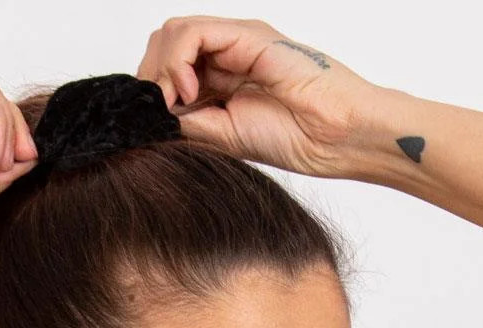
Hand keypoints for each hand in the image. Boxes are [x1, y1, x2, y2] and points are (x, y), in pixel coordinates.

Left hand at [134, 17, 388, 177]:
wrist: (333, 136)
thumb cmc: (293, 139)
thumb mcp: (221, 137)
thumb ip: (186, 122)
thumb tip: (149, 116)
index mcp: (219, 80)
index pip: (165, 68)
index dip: (151, 92)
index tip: (156, 122)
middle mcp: (224, 54)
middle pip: (163, 45)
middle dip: (151, 78)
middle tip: (164, 110)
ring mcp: (234, 41)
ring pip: (172, 34)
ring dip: (162, 69)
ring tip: (178, 99)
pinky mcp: (245, 35)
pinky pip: (192, 32)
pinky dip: (178, 60)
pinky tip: (189, 88)